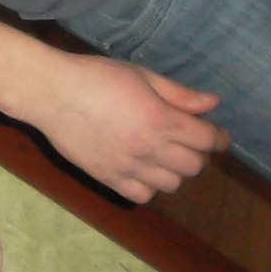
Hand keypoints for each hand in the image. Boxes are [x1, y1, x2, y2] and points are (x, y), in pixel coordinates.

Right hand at [27, 52, 227, 201]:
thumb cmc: (97, 76)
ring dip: (173, 170)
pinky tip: (141, 169)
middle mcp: (149, 148)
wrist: (52, 93)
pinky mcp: (108, 178)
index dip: (218, 138)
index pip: (206, 139)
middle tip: (185, 140)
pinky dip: (148, 185)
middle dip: (196, 152)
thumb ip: (178, 94)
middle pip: (193, 166)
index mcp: (161, 119)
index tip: (218, 135)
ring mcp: (129, 167)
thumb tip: (212, 104)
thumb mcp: (141, 75)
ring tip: (161, 154)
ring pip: (171, 184)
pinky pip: (142, 196)